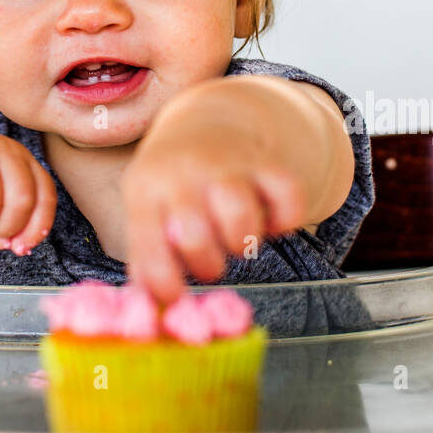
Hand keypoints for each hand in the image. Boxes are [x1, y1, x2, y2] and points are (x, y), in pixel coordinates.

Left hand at [121, 94, 307, 303]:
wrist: (201, 124)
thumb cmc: (170, 183)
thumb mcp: (144, 207)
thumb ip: (146, 256)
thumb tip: (152, 308)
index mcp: (146, 188)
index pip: (149, 248)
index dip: (164, 283)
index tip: (176, 297)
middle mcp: (185, 172)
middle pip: (195, 234)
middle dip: (207, 264)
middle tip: (210, 261)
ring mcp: (227, 164)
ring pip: (240, 217)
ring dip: (243, 244)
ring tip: (236, 240)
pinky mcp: (265, 161)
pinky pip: (288, 198)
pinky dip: (286, 221)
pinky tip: (270, 222)